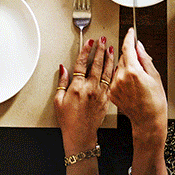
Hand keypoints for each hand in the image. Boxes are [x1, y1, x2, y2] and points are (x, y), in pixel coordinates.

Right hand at [55, 36, 114, 154]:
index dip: (86, 51)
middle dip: (99, 50)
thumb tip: (63, 69)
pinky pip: (111, 82)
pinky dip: (114, 72)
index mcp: (77, 87)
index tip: (89, 42)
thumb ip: (61, 82)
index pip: (82, 64)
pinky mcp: (106, 99)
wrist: (80, 134)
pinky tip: (116, 66)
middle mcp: (90, 88)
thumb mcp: (58, 100)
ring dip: (109, 59)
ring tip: (110, 49)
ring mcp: (100, 93)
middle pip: (96, 64)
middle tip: (102, 40)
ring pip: (106, 72)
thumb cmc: (68, 120)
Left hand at [108, 28, 165, 145]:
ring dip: (125, 69)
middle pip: (122, 57)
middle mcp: (120, 77)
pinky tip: (130, 88)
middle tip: (141, 67)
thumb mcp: (154, 76)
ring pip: (118, 68)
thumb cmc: (155, 102)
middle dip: (130, 57)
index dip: (129, 37)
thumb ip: (144, 58)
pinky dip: (121, 79)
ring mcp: (114, 86)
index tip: (130, 32)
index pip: (127, 47)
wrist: (148, 121)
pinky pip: (114, 79)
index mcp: (133, 71)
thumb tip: (138, 46)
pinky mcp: (111, 93)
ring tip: (136, 81)